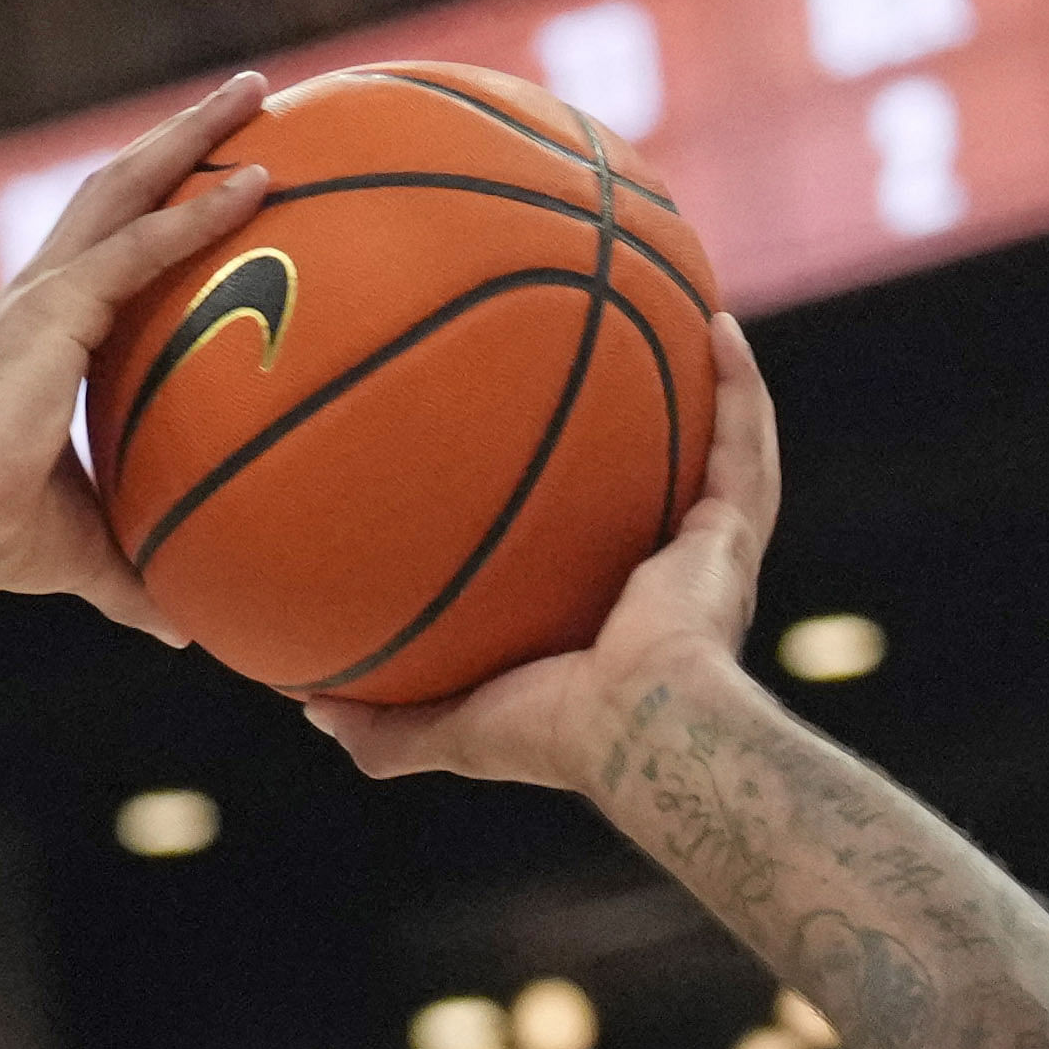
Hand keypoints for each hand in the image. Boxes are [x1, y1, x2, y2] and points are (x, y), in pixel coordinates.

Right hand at [0, 75, 276, 636]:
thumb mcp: (89, 553)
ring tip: (252, 94)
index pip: (110, 244)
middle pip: (120, 186)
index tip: (213, 171)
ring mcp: (44, 293)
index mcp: (43, 332)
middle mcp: (41, 294)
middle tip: (246, 98)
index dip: (159, 202)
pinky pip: (142, 245)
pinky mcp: (54, 309)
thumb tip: (186, 633)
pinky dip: (199, 212)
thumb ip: (138, 576)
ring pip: (127, 185)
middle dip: (181, 135)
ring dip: (192, 135)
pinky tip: (256, 186)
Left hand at [309, 312, 782, 792]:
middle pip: (659, 484)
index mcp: (609, 620)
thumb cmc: (552, 734)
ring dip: (711, 389)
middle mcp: (666, 579)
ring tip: (686, 313)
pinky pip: (743, 440)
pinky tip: (719, 322)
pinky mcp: (735, 532)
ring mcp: (710, 553)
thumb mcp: (448, 728)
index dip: (570, 508)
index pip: (588, 552)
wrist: (637, 730)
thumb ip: (383, 723)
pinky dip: (740, 384)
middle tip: (612, 360)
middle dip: (648, 428)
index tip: (531, 451)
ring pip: (719, 452)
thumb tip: (304, 704)